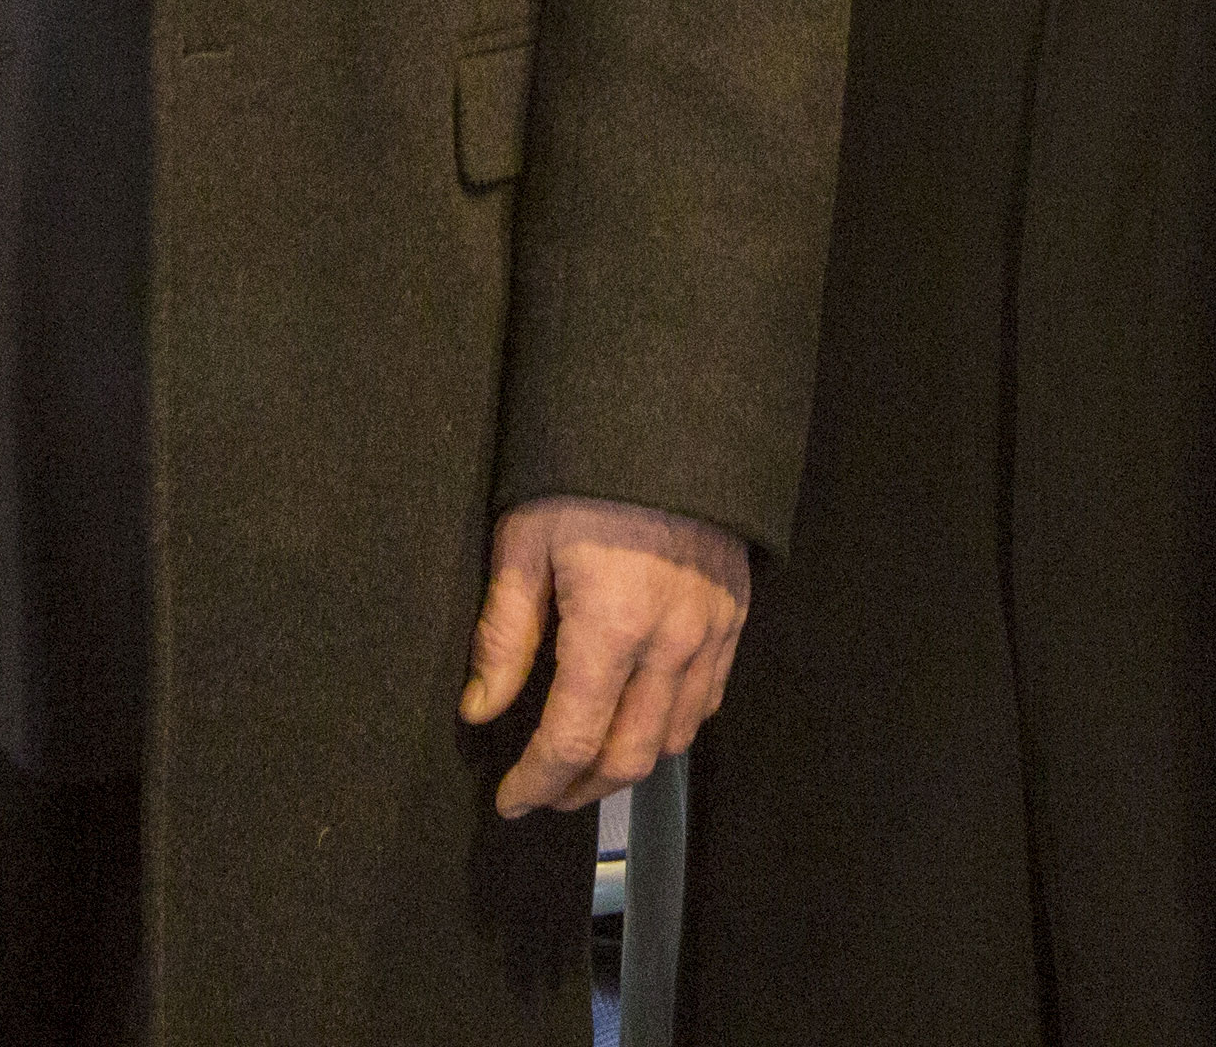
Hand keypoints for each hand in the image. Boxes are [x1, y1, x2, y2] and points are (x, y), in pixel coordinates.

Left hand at [461, 494, 748, 817]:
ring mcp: (711, 630)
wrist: (669, 416)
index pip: (572, 740)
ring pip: (675, 737)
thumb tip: (480, 708)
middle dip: (580, 788)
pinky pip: (709, 698)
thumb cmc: (586, 472)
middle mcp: (670, 641)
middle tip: (544, 791)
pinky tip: (641, 720)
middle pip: (629, 756)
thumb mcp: (524, 540)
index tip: (510, 799)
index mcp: (610, 625)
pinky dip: (672, 727)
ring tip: (587, 764)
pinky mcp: (734, 614)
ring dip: (628, 765)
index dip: (537, 782)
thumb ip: (504, 634)